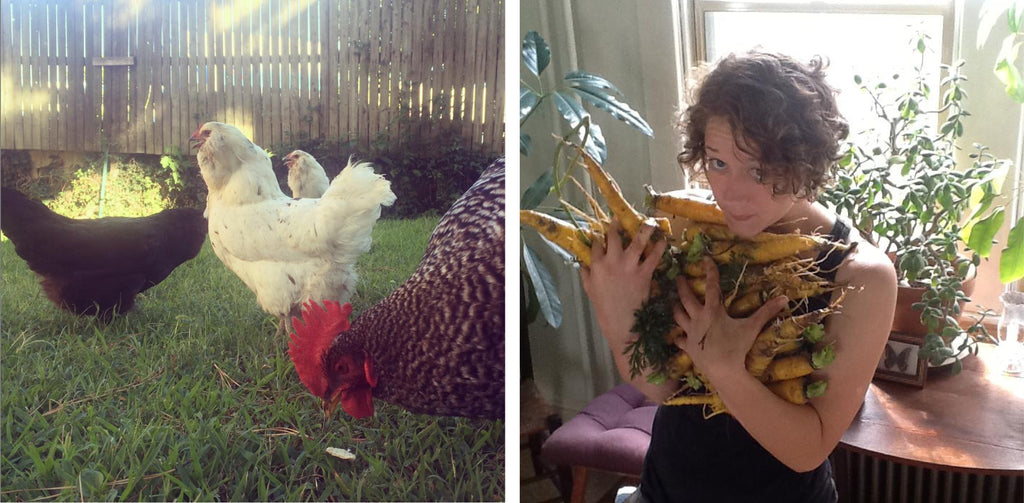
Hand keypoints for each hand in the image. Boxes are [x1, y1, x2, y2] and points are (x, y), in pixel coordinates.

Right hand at [580, 220, 666, 345]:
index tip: (601, 231)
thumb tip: (582, 264)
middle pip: (615, 237)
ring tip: (649, 221)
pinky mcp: (644, 273)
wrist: (622, 324)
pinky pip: (654, 256)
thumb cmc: (604, 310)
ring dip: (644, 229)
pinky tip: (664, 241)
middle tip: (620, 217)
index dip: (599, 236)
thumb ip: (586, 275)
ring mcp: (629, 266)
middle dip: (617, 225)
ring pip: (638, 241)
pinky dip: (660, 248)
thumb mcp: (590, 291)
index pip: (597, 244)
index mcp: (597, 265)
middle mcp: (612, 261)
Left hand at [672, 256, 787, 380]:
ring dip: (676, 308)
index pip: (711, 286)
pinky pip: (680, 340)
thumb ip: (766, 312)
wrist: (724, 370)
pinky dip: (678, 337)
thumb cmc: (737, 347)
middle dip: (682, 286)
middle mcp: (698, 318)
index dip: (709, 271)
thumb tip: (784, 298)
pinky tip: (676, 336)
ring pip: (678, 316)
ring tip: (673, 302)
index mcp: (712, 311)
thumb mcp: (752, 327)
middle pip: (686, 298)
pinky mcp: (688, 347)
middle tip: (678, 277)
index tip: (705, 258)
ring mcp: (690, 333)